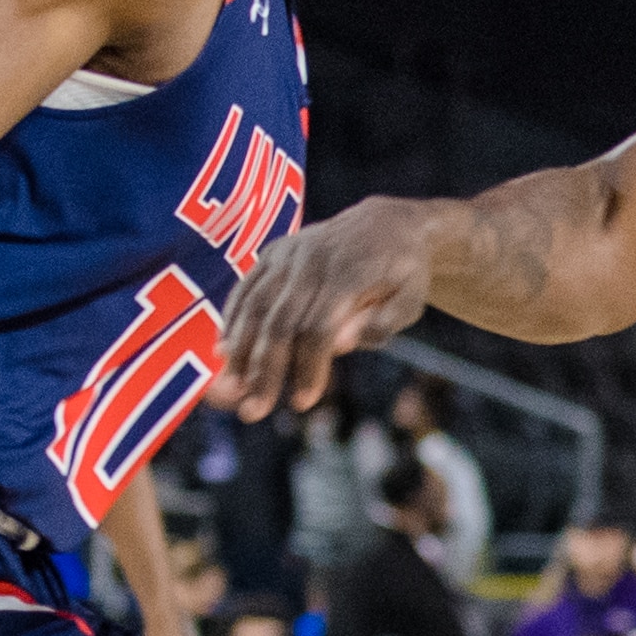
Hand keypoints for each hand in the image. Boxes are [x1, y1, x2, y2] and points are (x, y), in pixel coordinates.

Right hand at [215, 201, 442, 419]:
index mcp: (349, 270)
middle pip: (279, 320)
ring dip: (239, 351)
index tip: (303, 402)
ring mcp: (288, 252)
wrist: (385, 224)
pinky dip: (231, 321)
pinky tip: (224, 354)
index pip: (319, 326)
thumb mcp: (411, 299)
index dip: (308, 366)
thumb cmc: (403, 273)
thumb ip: (381, 322)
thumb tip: (340, 345)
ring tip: (230, 391)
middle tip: (253, 411)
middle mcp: (312, 257)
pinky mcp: (272, 252)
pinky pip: (245, 288)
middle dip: (264, 369)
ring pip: (254, 305)